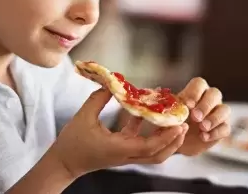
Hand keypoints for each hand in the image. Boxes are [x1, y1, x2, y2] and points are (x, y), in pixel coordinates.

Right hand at [49, 88, 188, 177]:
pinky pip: (140, 143)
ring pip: (152, 152)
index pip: (149, 146)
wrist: (63, 163)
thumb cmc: (72, 142)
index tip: (177, 124)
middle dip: (173, 142)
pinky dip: (147, 131)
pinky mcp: (121, 151)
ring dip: (164, 139)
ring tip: (173, 120)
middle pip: (157, 155)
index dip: (165, 136)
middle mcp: (125, 154)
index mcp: (118, 148)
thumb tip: (113, 84)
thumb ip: (98, 99)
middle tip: (183, 124)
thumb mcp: (83, 117)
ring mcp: (124, 155)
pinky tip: (145, 113)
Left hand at [177, 77, 230, 155]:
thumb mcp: (170, 116)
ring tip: (202, 128)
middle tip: (195, 117)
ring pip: (225, 109)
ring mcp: (219, 113)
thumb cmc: (174, 123)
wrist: (179, 141)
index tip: (187, 105)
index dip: (194, 92)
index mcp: (196, 92)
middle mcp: (210, 99)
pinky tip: (204, 137)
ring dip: (214, 118)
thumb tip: (167, 111)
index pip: (199, 84)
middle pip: (215, 93)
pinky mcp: (223, 128)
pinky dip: (216, 132)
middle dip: (205, 105)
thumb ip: (170, 112)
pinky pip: (226, 128)